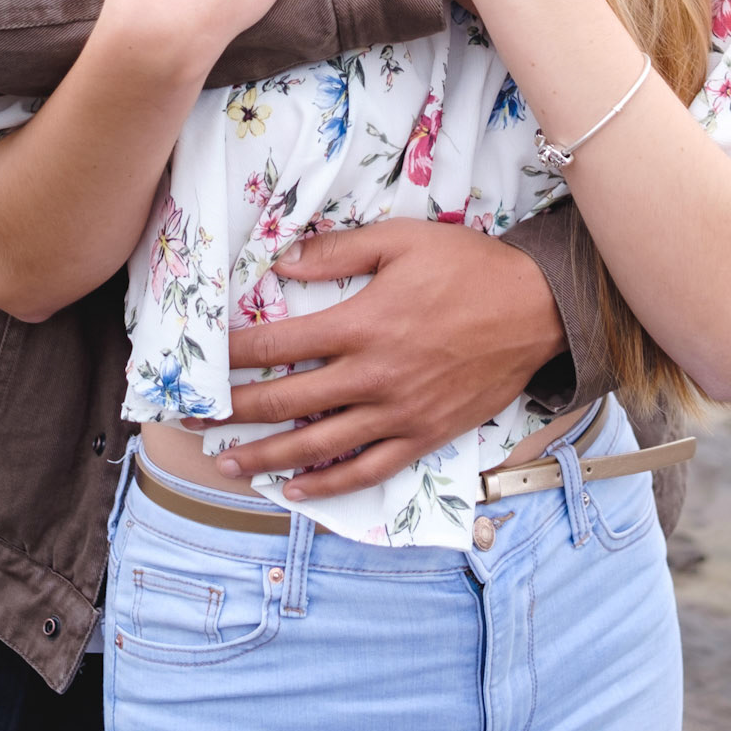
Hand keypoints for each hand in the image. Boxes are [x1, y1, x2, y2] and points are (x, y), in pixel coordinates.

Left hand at [204, 218, 566, 498]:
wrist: (535, 308)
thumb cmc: (467, 266)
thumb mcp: (401, 239)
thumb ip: (338, 253)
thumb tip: (281, 264)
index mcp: (362, 324)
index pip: (278, 345)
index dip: (232, 355)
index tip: (203, 362)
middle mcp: (373, 375)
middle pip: (286, 400)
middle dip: (234, 411)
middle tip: (195, 419)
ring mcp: (398, 412)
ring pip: (318, 444)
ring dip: (267, 457)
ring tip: (229, 465)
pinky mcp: (424, 435)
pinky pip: (368, 468)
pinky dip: (329, 484)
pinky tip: (297, 490)